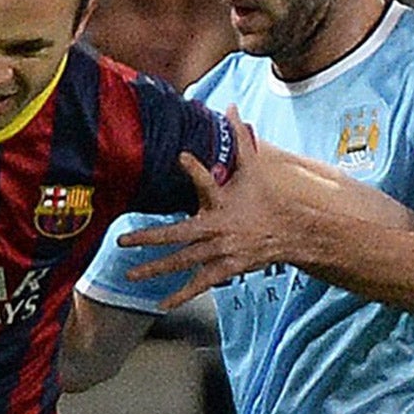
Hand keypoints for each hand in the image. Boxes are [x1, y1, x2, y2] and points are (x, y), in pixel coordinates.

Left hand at [121, 105, 413, 308]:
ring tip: (130, 274)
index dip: (195, 169)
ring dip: (155, 269)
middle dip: (149, 238)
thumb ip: (239, 140)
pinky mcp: (225, 268)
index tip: (181, 157)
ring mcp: (220, 251)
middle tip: (122, 241)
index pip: (207, 182)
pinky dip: (181, 296)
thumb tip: (233, 108)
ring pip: (183, 262)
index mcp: (221, 201)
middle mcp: (217, 228)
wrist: (290, 231)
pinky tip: (161, 305)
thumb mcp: (253, 169)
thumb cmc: (265, 198)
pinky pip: (199, 284)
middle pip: (179, 235)